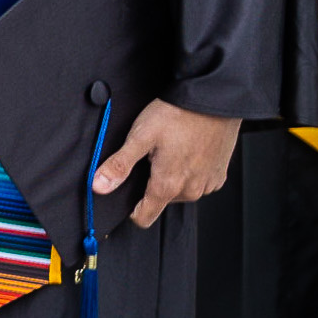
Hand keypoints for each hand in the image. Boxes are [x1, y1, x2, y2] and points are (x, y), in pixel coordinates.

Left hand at [92, 99, 239, 227]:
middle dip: (151, 183)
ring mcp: (207, 184)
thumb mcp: (140, 137)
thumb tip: (99, 186)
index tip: (125, 193)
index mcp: (168, 185)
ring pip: (179, 192)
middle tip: (150, 156)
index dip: (130, 209)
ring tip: (169, 150)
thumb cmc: (177, 115)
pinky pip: (197, 182)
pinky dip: (189, 171)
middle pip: (160, 201)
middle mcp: (190, 190)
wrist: (213, 100)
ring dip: (171, 177)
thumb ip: (119, 165)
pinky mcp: (219, 175)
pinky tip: (186, 151)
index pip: (144, 217)